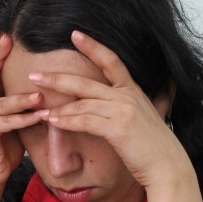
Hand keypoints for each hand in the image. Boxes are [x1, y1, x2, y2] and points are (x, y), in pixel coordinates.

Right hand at [0, 28, 46, 190]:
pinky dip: (24, 119)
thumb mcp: (16, 121)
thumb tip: (44, 91)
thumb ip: (23, 105)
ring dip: (22, 97)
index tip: (0, 26)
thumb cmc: (3, 149)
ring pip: (3, 102)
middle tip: (9, 38)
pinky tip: (39, 115)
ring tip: (39, 93)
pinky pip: (7, 123)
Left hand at [29, 31, 185, 189]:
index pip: (111, 60)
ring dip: (57, 107)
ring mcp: (122, 111)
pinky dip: (67, 121)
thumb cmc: (156, 147)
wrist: (168, 167)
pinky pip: (85, 121)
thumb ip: (143, 103)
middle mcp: (127, 96)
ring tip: (39, 109)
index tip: (74, 34)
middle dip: (57, 78)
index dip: (93, 46)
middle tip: (34, 75)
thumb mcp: (150, 117)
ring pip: (82, 103)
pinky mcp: (117, 129)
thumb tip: (158, 90)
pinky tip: (53, 121)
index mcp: (133, 91)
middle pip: (86, 81)